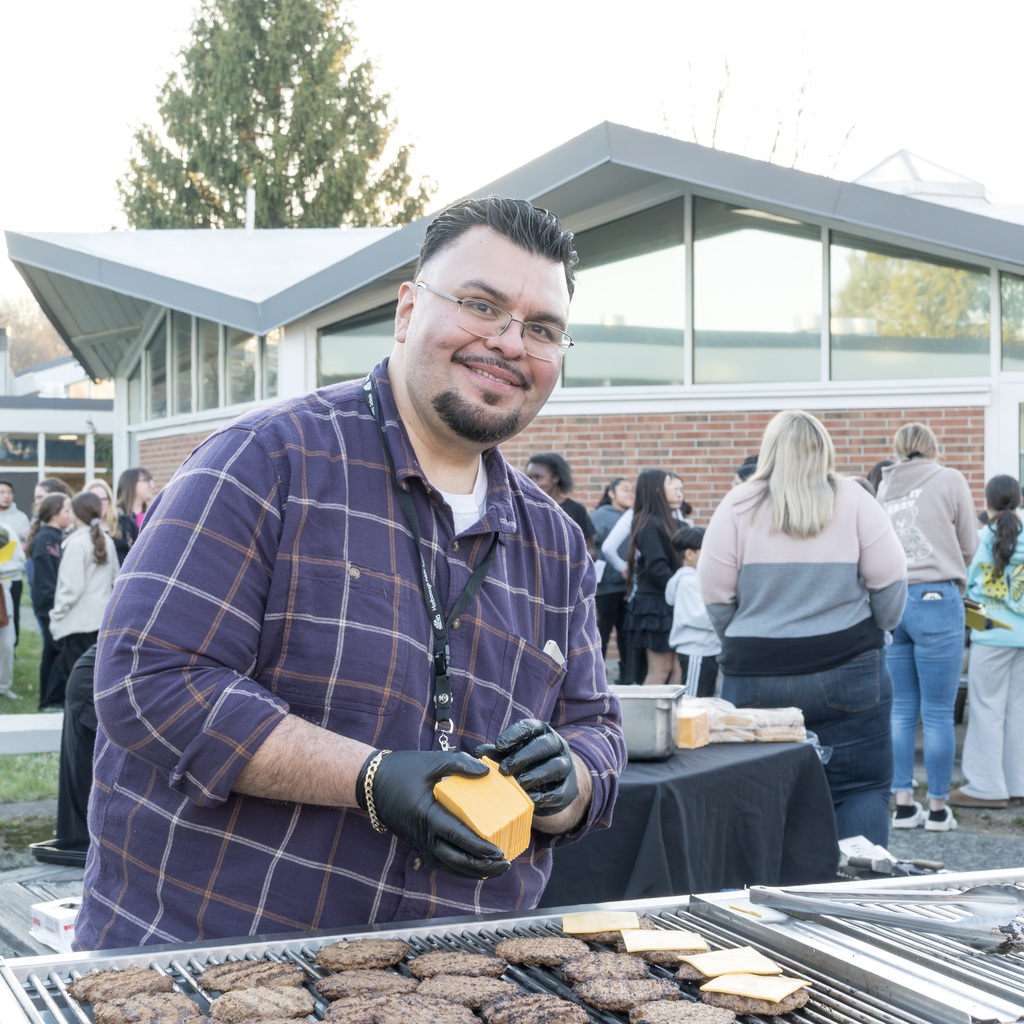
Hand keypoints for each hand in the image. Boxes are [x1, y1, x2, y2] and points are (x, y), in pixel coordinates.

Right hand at [356, 749, 509, 878]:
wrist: (372, 784)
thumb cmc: (402, 770)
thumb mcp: (431, 761)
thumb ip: (459, 764)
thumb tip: (486, 772)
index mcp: (427, 815)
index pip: (458, 837)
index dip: (480, 848)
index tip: (499, 852)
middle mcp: (423, 835)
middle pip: (456, 860)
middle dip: (482, 866)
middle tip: (505, 864)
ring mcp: (420, 843)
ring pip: (449, 866)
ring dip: (473, 871)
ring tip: (496, 868)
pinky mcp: (419, 844)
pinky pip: (442, 862)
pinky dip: (459, 867)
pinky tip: (476, 866)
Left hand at [476, 718, 577, 816]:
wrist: (549, 787)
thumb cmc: (523, 766)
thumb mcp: (509, 756)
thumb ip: (495, 753)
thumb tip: (478, 753)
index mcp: (541, 732)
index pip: (530, 727)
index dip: (515, 734)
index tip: (498, 745)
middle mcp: (557, 745)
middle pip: (544, 745)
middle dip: (523, 756)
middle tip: (504, 769)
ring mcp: (566, 766)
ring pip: (556, 766)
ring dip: (535, 775)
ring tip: (518, 784)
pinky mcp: (569, 789)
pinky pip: (560, 791)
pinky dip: (545, 796)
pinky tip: (530, 799)